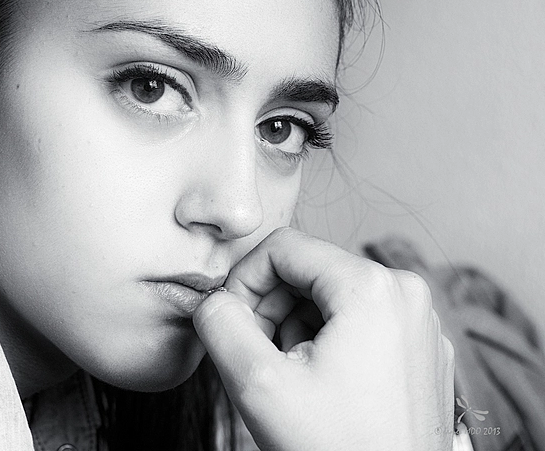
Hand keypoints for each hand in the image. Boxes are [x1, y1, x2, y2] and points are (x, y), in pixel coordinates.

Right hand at [193, 227, 454, 450]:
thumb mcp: (260, 385)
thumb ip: (221, 324)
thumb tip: (213, 300)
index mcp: (372, 287)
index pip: (284, 247)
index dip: (245, 279)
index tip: (232, 319)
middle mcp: (404, 292)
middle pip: (308, 270)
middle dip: (271, 307)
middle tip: (257, 354)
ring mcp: (416, 321)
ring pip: (330, 296)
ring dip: (295, 326)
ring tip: (289, 374)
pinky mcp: (418, 347)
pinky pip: (357, 320)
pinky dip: (326, 340)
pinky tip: (318, 382)